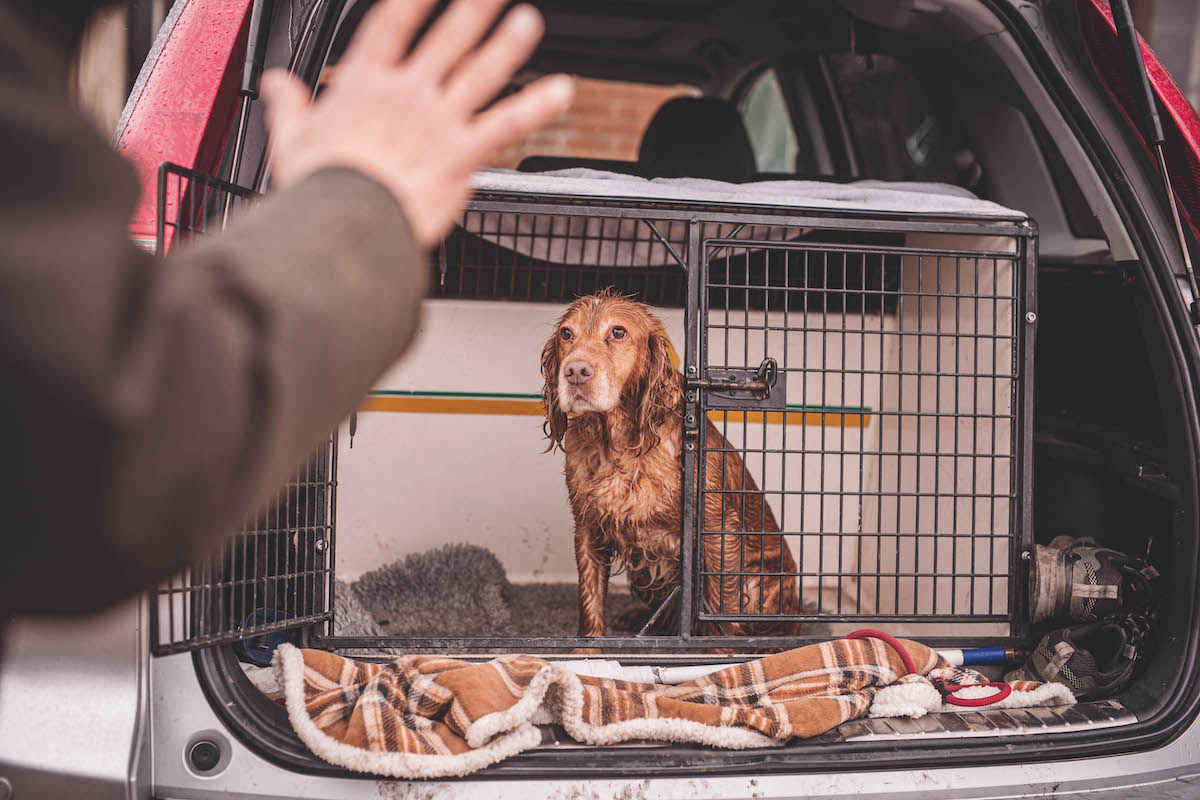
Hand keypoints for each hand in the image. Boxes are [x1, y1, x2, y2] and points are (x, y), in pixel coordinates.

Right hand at [261, 0, 572, 248]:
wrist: (346, 225)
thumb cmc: (320, 189)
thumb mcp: (290, 139)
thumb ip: (287, 105)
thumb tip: (274, 83)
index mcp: (363, 87)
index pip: (390, 26)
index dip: (412, 0)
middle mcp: (406, 95)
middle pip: (447, 39)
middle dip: (473, 9)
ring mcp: (437, 122)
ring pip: (480, 73)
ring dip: (508, 44)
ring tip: (529, 19)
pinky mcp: (461, 154)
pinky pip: (506, 124)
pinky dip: (537, 106)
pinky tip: (561, 91)